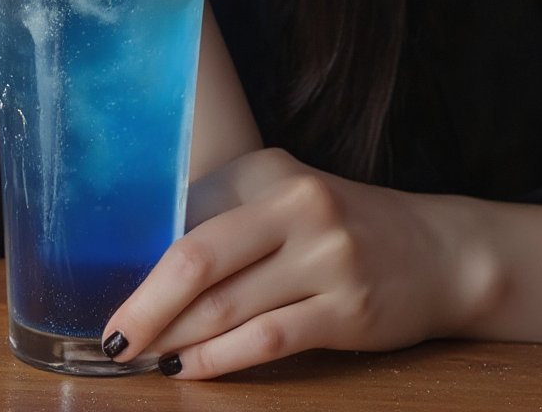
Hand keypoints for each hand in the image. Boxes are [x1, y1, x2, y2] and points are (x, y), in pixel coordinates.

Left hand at [102, 147, 496, 378]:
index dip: (138, 256)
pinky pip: (268, 338)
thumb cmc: (340, 228)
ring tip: (141, 358)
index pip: (186, 212)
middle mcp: (296, 206)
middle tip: (111, 338)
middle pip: (198, 257)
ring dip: (174, 338)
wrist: (438, 251)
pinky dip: (221, 359)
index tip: (102, 287)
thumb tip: (143, 263)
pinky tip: (191, 370)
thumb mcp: (284, 201)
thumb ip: (225, 218)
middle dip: (145, 304)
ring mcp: (326, 257)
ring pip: (227, 306)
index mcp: (268, 172)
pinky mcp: (348, 309)